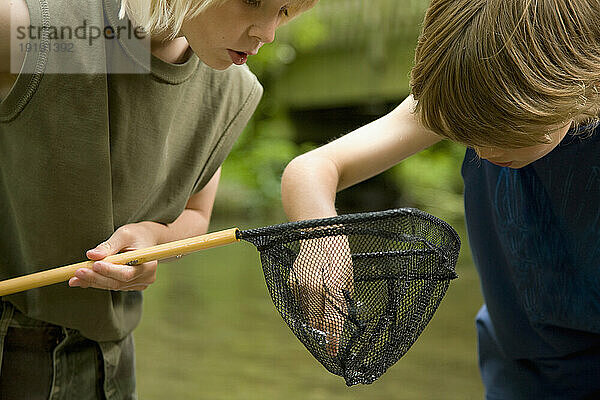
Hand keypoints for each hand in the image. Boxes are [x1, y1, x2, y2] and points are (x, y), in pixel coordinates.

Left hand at [68, 222, 160, 290]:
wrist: (145, 240)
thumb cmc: (136, 235)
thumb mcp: (124, 234)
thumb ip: (109, 245)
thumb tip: (91, 255)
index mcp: (149, 264)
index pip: (127, 273)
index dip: (109, 270)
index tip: (94, 264)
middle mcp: (146, 277)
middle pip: (118, 282)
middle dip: (96, 277)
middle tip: (77, 272)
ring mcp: (139, 284)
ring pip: (112, 285)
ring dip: (93, 281)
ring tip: (74, 277)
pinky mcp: (131, 286)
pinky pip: (112, 285)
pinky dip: (97, 282)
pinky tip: (82, 279)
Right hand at [289, 235, 353, 355]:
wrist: (315, 231)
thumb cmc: (338, 251)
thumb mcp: (347, 273)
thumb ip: (344, 297)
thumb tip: (343, 318)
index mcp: (331, 285)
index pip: (332, 319)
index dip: (333, 338)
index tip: (334, 352)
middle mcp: (313, 286)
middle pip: (317, 321)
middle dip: (324, 332)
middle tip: (331, 343)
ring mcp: (300, 284)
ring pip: (307, 313)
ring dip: (316, 320)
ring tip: (325, 321)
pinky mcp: (292, 282)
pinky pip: (301, 303)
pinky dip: (309, 307)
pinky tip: (316, 301)